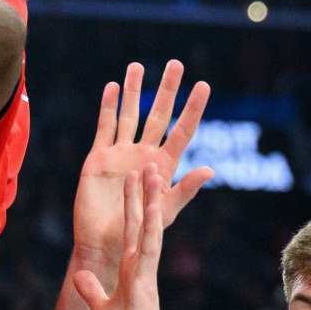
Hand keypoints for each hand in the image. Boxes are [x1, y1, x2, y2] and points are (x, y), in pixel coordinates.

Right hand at [72, 61, 211, 271]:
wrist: (105, 245)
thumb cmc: (138, 234)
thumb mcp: (165, 211)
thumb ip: (185, 189)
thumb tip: (211, 170)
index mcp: (164, 165)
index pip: (182, 131)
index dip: (193, 109)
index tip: (203, 86)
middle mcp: (144, 154)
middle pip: (158, 115)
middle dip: (167, 90)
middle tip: (176, 64)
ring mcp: (121, 154)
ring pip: (129, 115)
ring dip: (133, 91)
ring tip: (137, 66)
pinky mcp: (99, 158)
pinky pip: (105, 127)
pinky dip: (108, 107)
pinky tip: (112, 87)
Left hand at [73, 168, 173, 309]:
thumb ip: (92, 291)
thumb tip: (79, 275)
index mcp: (130, 271)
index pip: (130, 232)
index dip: (131, 207)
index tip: (132, 183)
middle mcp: (139, 267)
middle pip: (141, 223)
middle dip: (142, 194)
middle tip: (146, 164)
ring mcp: (145, 273)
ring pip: (149, 230)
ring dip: (150, 201)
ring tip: (152, 172)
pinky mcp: (146, 284)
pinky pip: (149, 251)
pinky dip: (151, 229)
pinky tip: (153, 209)